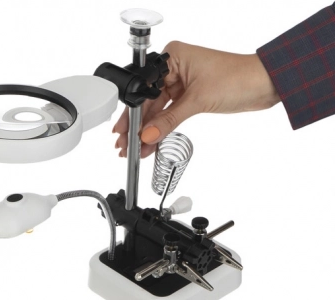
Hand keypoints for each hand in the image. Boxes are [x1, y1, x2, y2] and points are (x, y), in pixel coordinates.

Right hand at [113, 41, 280, 157]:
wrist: (266, 84)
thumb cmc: (239, 77)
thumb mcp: (197, 101)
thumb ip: (169, 121)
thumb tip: (147, 136)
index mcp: (172, 57)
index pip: (145, 90)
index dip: (133, 114)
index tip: (125, 133)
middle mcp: (174, 67)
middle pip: (148, 102)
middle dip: (138, 127)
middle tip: (126, 146)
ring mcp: (181, 81)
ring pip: (158, 111)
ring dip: (149, 131)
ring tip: (136, 149)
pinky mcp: (189, 95)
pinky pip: (170, 114)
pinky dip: (162, 128)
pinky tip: (151, 142)